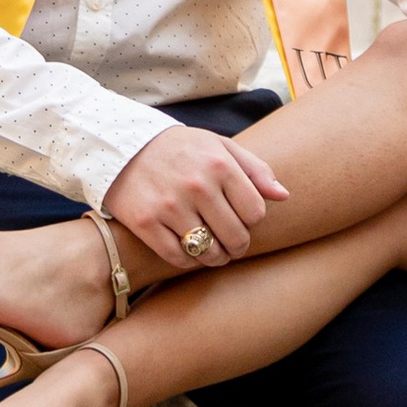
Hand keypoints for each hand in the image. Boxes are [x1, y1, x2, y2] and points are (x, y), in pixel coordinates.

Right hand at [102, 124, 290, 267]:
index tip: (241, 218)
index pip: (255, 213)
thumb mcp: (219, 146)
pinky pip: (179, 258)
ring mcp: (170, 206)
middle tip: (231, 243)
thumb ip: (255, 169)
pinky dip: (189, 260)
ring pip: (209, 252)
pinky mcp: (146, 223)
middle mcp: (197, 185)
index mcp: (219, 164)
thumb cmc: (180, 149)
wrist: (122, 146)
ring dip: (216, 257)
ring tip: (214, 250)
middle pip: (236, 236)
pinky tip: (189, 250)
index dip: (251, 220)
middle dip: (238, 245)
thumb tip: (283, 195)